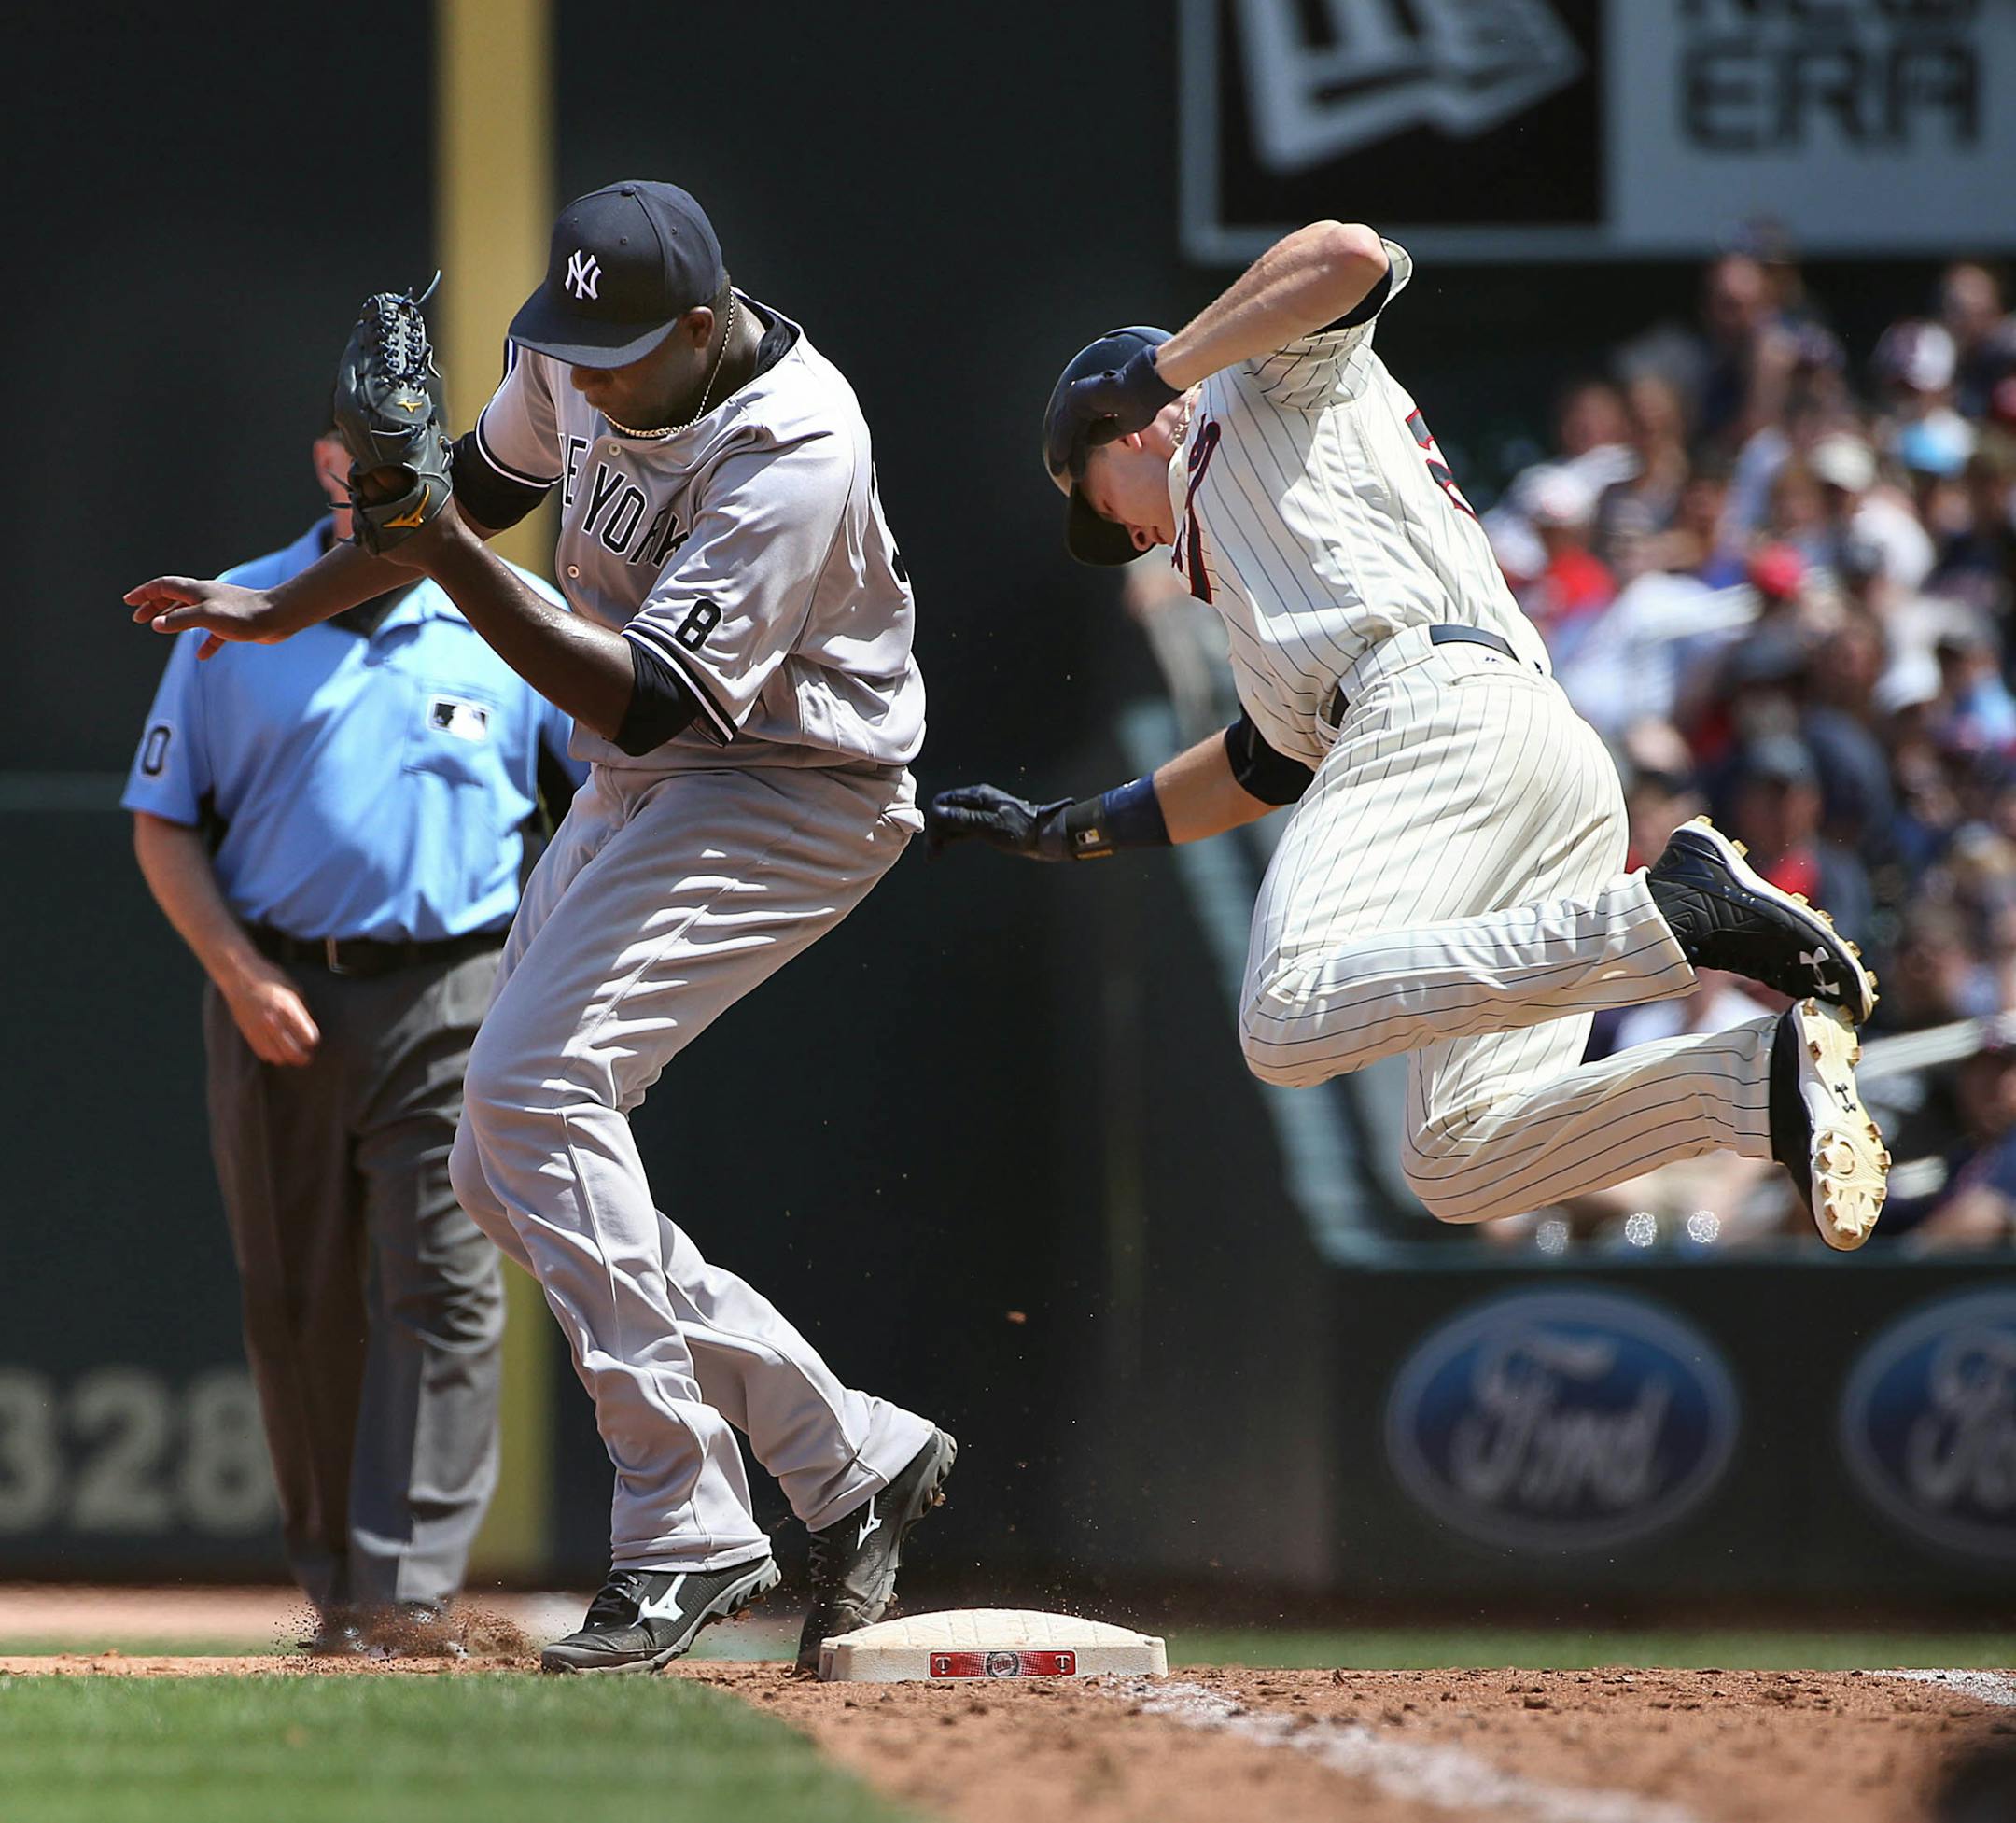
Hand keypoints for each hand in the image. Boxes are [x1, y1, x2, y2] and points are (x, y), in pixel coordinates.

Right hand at [126, 578, 290, 660]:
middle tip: (139, 618)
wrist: (279, 617)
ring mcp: (220, 609)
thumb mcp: (206, 617)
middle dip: (154, 606)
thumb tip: (156, 624)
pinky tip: (202, 655)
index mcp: (196, 591)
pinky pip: (213, 633)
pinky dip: (204, 642)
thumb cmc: (243, 614)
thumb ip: (179, 620)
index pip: (163, 587)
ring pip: (190, 613)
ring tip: (160, 629)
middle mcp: (206, 596)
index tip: (128, 602)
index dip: (144, 593)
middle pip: (173, 598)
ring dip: (173, 620)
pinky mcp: (233, 624)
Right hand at [221, 969, 320, 1066]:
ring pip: (278, 1057)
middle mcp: (273, 1022)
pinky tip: (277, 1049)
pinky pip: (263, 1053)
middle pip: (294, 1052)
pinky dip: (273, 1055)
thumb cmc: (269, 978)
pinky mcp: (247, 1033)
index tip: (312, 1038)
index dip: (312, 1040)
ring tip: (292, 1052)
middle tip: (308, 1055)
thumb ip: (303, 1011)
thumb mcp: (294, 989)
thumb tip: (310, 1027)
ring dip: (287, 1057)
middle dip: (304, 1056)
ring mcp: (259, 1029)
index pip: (308, 1037)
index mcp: (288, 1009)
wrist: (239, 975)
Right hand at [925, 785, 1073, 859]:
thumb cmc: (1020, 829)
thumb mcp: (989, 825)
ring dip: (942, 836)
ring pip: (953, 821)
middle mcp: (977, 801)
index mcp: (977, 796)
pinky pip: (962, 828)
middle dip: (936, 831)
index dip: (934, 820)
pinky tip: (946, 847)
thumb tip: (937, 814)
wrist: (1044, 835)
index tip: (933, 840)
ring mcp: (981, 812)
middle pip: (946, 812)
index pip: (943, 802)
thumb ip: (962, 819)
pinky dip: (952, 838)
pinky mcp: (985, 823)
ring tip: (934, 854)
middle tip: (932, 853)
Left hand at [1042, 346, 1178, 478]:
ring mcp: (1078, 396)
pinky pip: (1065, 425)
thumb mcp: (1122, 425)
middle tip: (1058, 471)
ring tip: (1057, 470)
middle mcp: (1085, 398)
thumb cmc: (1141, 402)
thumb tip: (1089, 442)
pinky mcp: (1076, 398)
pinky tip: (1060, 458)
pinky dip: (1061, 442)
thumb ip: (1103, 433)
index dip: (1078, 452)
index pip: (1081, 431)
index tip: (1076, 471)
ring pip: (1064, 429)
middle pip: (1070, 430)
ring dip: (1060, 450)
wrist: (1146, 387)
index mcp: (1096, 402)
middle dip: (1065, 453)